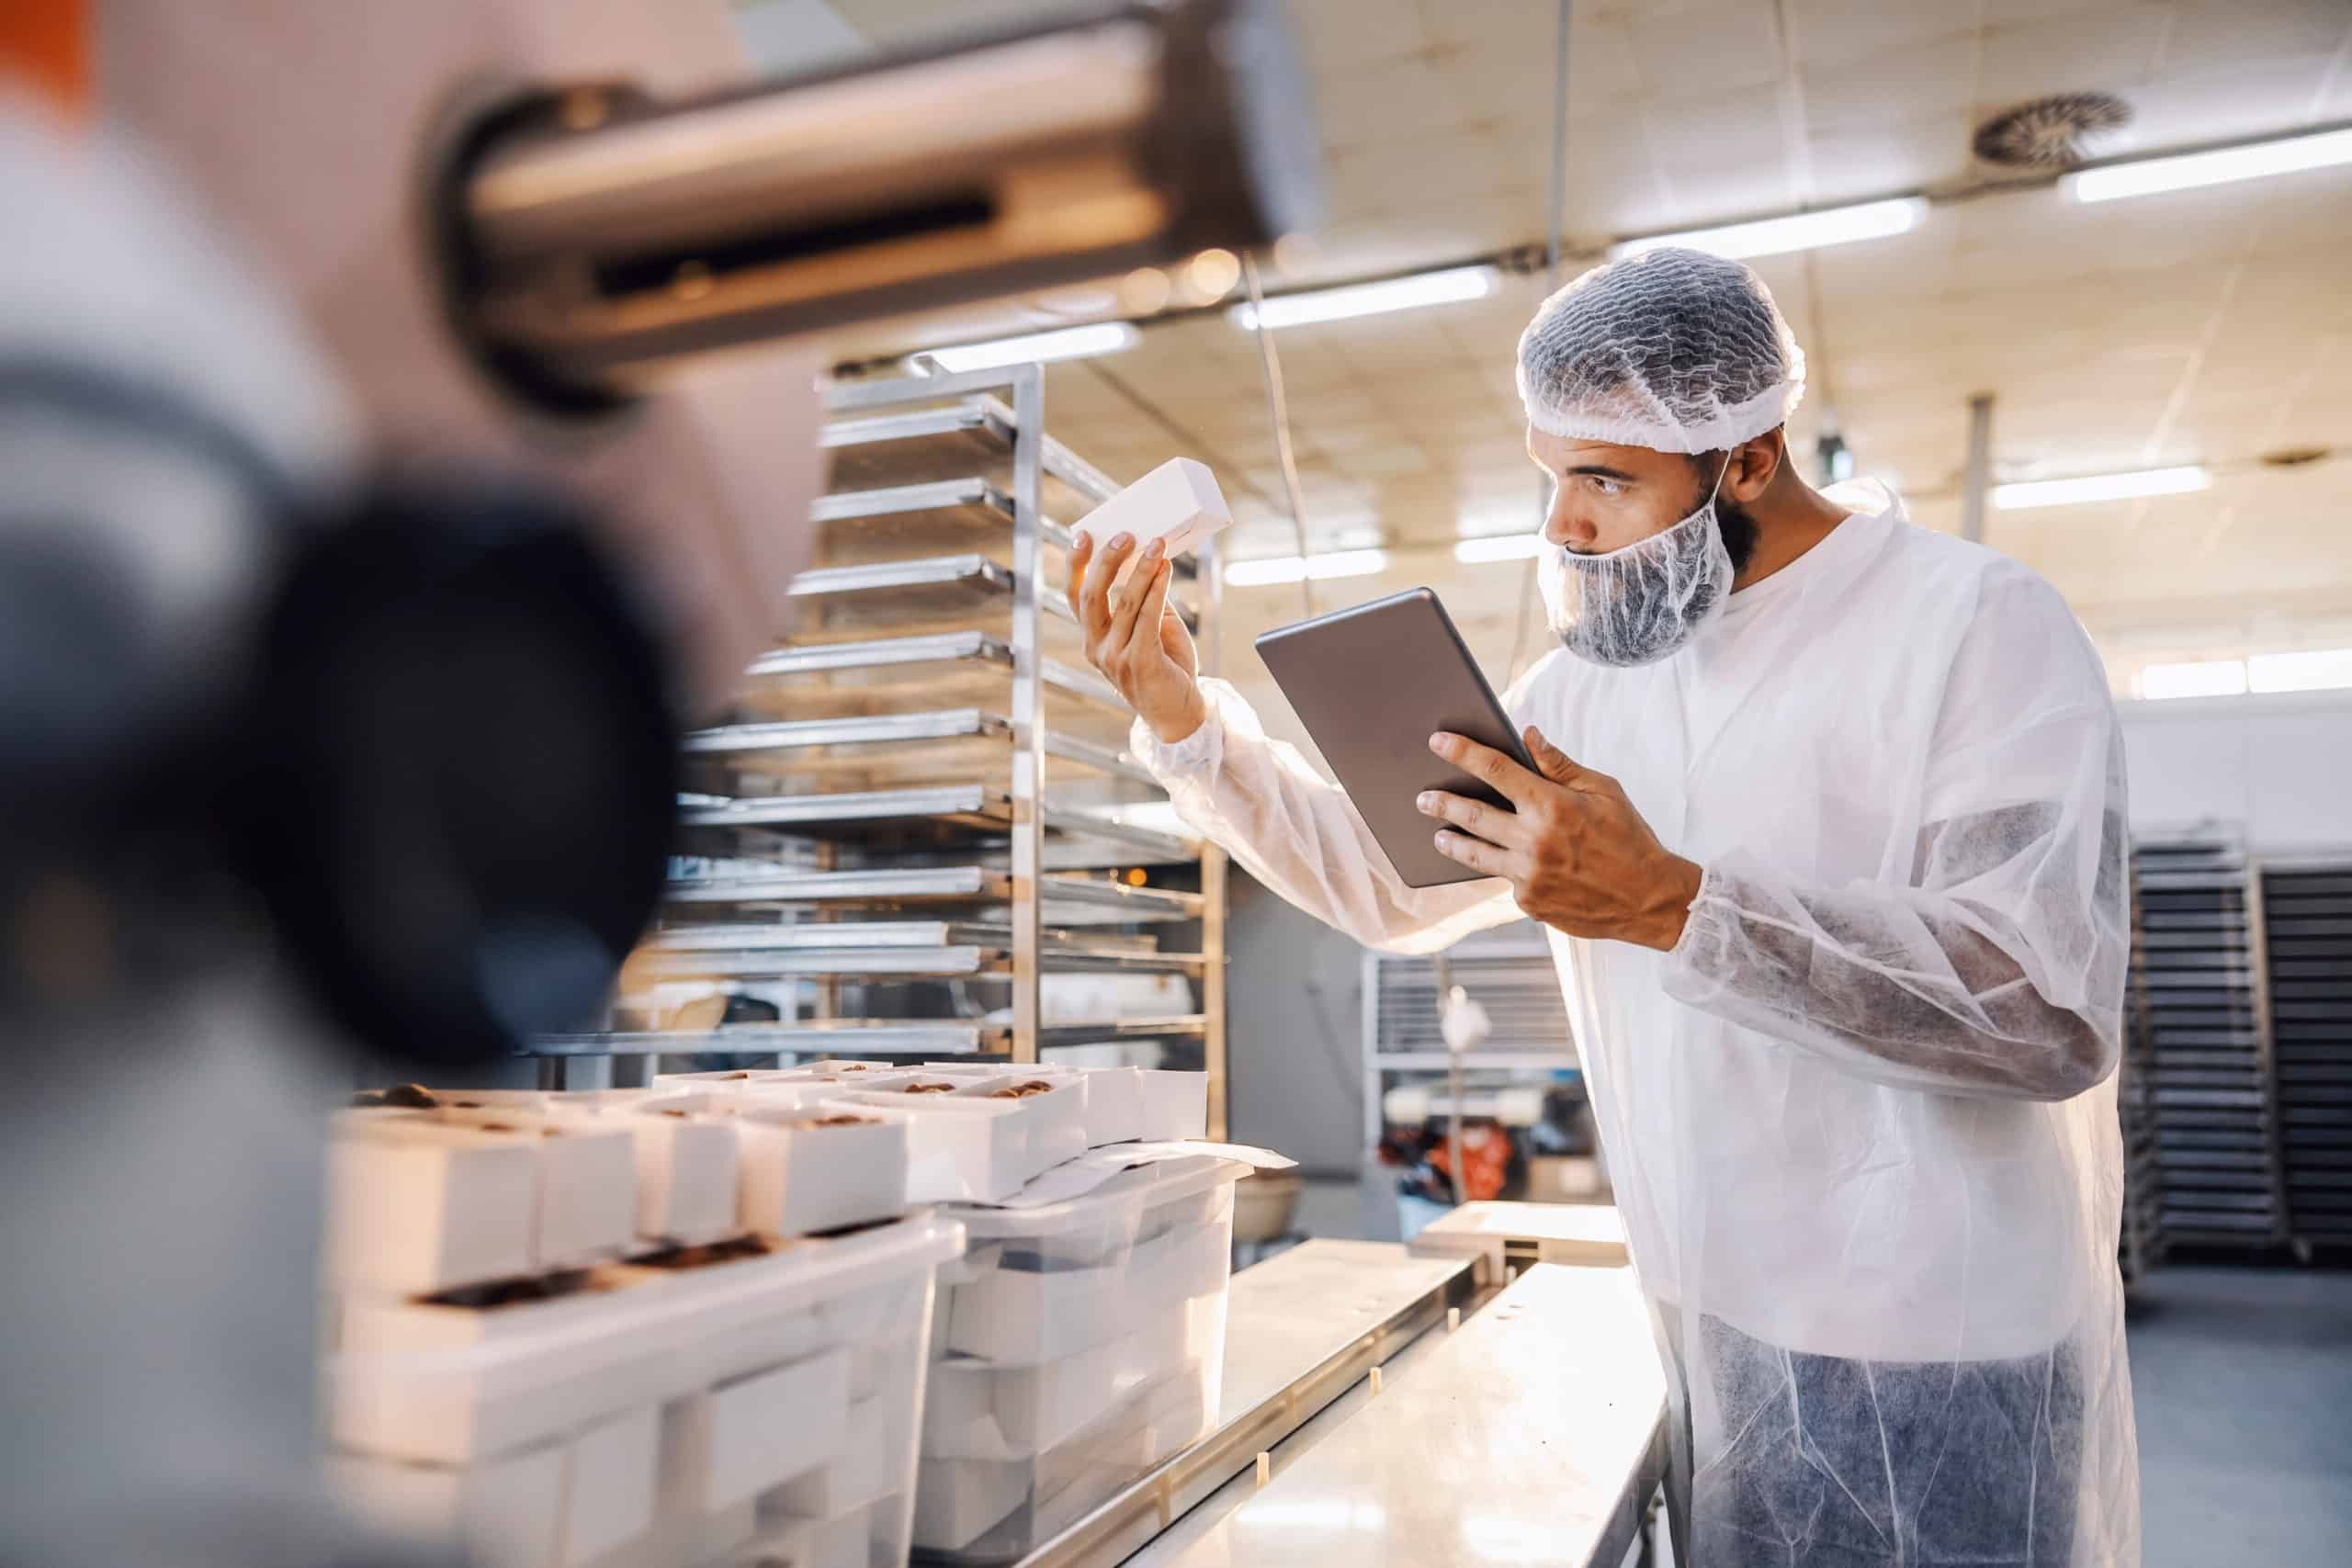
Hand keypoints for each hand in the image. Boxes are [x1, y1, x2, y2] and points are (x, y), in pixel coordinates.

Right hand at [1068, 529, 1204, 744]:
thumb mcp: (1150, 627)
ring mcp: (1116, 658)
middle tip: (1125, 535)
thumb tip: (1148, 558)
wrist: (1181, 712)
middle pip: (1091, 597)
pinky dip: (1156, 590)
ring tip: (1157, 545)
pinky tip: (1165, 570)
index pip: (1075, 596)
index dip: (1076, 565)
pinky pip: (1146, 619)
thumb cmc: (1166, 667)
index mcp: (1092, 638)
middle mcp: (1096, 648)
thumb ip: (1145, 598)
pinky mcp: (1141, 663)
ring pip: (1123, 604)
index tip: (1083, 534)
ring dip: (1140, 569)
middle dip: (1105, 561)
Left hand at [1418, 726, 1702, 950]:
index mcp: (1552, 806)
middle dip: (1442, 802)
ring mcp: (1528, 876)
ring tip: (1438, 835)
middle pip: (1472, 815)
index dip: (1462, 753)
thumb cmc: (1630, 839)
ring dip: (1452, 841)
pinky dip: (1506, 868)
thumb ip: (1560, 765)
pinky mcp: (1530, 903)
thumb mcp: (1604, 792)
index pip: (1495, 770)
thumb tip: (1528, 736)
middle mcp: (1534, 842)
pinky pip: (1507, 880)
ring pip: (1476, 854)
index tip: (1437, 743)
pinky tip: (1506, 863)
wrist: (1649, 899)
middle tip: (1422, 797)